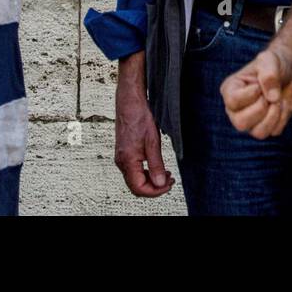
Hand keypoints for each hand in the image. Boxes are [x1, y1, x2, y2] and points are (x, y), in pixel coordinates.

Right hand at [114, 54, 173, 196]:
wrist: (129, 100)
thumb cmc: (139, 116)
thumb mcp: (153, 141)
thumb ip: (156, 164)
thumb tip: (160, 183)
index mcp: (127, 160)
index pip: (139, 188)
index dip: (155, 191)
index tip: (169, 185)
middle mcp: (121, 161)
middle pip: (136, 187)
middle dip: (154, 188)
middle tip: (170, 181)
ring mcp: (121, 157)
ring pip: (134, 179)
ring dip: (150, 181)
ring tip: (166, 174)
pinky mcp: (124, 152)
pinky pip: (133, 170)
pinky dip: (145, 173)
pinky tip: (156, 166)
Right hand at [220, 44, 291, 138]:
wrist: (290, 72)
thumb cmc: (274, 64)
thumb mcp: (270, 60)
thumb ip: (268, 74)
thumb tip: (272, 98)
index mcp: (230, 90)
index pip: (232, 101)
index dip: (251, 94)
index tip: (259, 84)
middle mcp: (236, 109)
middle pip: (241, 123)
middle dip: (261, 108)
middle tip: (270, 95)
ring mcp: (251, 121)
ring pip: (258, 133)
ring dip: (273, 115)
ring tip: (278, 100)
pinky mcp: (266, 127)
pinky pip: (274, 132)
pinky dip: (282, 117)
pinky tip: (282, 105)